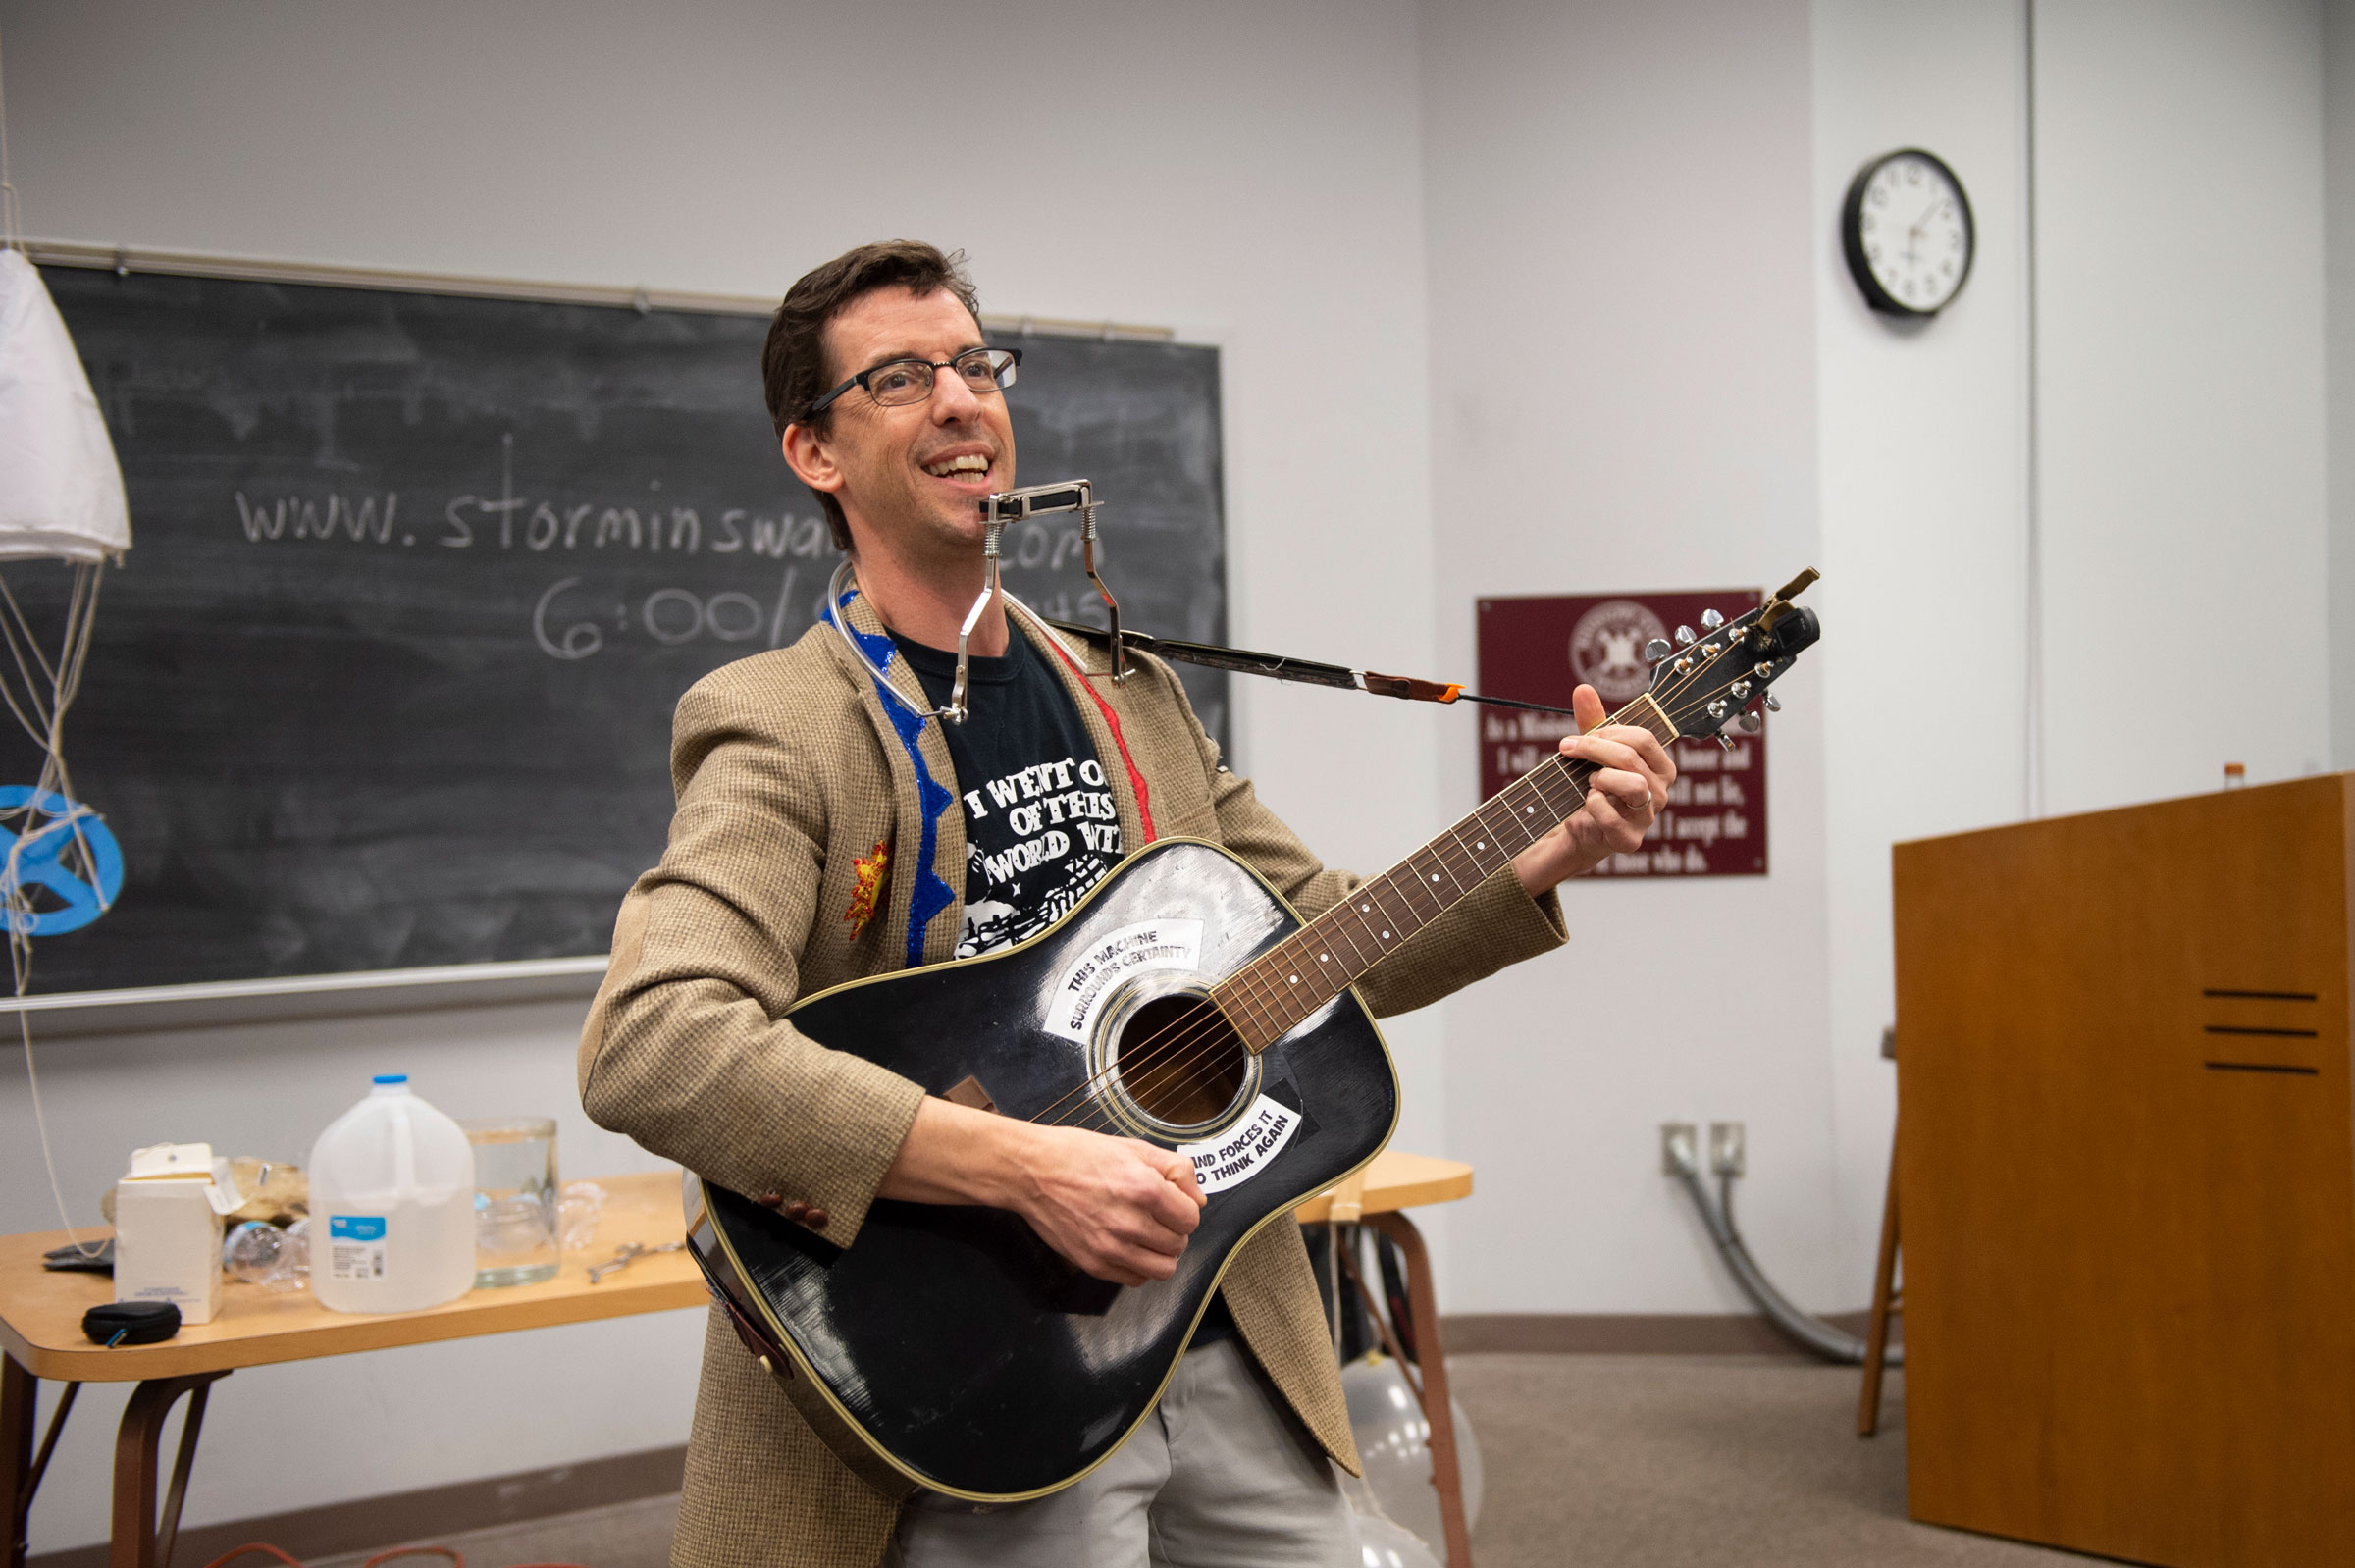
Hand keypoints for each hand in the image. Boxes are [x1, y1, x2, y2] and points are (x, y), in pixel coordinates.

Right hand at [879, 1097, 1203, 1285]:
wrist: (1031, 1172)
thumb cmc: (1079, 1154)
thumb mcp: (1133, 1147)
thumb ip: (1176, 1170)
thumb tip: (1199, 1200)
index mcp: (1144, 1189)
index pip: (1190, 1219)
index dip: (1184, 1209)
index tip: (1172, 1203)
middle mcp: (1129, 1222)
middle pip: (1178, 1245)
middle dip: (1173, 1231)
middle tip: (1157, 1217)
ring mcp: (1110, 1247)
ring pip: (1161, 1269)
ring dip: (1160, 1253)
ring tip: (1146, 1235)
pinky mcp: (1093, 1263)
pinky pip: (1134, 1279)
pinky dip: (1138, 1267)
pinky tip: (1128, 1247)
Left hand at [1511, 683, 1676, 890]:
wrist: (1582, 827)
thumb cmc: (1594, 786)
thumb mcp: (1593, 751)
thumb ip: (1592, 721)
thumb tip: (1583, 689)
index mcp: (1660, 766)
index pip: (1644, 738)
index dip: (1608, 733)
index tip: (1582, 737)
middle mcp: (1660, 791)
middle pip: (1631, 757)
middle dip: (1594, 749)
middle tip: (1568, 749)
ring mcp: (1648, 817)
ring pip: (1631, 785)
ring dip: (1601, 778)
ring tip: (1589, 781)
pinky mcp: (1630, 839)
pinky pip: (1611, 816)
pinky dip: (1593, 805)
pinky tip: (1587, 802)